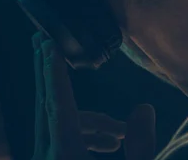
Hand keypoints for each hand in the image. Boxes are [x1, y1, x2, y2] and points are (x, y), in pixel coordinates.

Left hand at [31, 32, 157, 159]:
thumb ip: (142, 145)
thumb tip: (143, 109)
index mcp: (66, 156)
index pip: (58, 106)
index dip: (55, 72)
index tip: (49, 44)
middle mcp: (47, 157)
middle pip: (46, 106)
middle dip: (50, 71)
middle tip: (44, 39)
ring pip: (59, 126)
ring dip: (89, 120)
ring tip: (120, 133)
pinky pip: (60, 140)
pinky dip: (83, 135)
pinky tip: (111, 145)